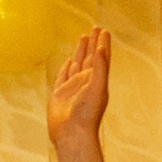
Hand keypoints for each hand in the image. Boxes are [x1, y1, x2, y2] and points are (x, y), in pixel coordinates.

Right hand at [49, 26, 109, 147]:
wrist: (71, 133)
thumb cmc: (87, 113)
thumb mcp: (97, 88)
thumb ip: (99, 68)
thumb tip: (100, 49)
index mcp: (96, 78)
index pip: (100, 56)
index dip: (102, 43)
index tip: (103, 31)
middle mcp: (85, 81)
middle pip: (90, 57)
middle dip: (92, 43)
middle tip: (95, 28)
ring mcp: (72, 87)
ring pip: (76, 64)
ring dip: (80, 51)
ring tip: (83, 37)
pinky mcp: (59, 94)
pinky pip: (63, 76)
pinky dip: (66, 67)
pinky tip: (69, 60)